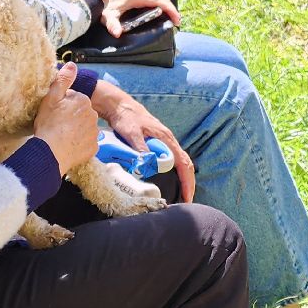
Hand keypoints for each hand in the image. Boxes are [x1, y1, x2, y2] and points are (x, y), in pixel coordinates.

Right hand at [33, 63, 98, 171]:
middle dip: (71, 116)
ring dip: (76, 130)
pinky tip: (68, 145)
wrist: (50, 152)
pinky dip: (79, 143)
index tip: (54, 113)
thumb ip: (63, 80)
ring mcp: (94, 132)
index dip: (62, 105)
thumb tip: (72, 64)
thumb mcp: (51, 98)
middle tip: (57, 124)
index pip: (73, 99)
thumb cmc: (49, 124)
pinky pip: (86, 142)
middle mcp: (92, 115)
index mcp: (83, 100)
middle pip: (81, 113)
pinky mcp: (93, 147)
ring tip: (62, 136)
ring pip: (85, 127)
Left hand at [91, 81, 194, 201]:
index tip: (188, 196)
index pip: (184, 163)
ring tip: (180, 195)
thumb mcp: (132, 133)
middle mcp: (168, 141)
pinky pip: (170, 160)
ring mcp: (163, 143)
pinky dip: (173, 173)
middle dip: (188, 183)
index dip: (187, 181)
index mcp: (166, 139)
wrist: (119, 106)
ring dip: (182, 179)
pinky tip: (170, 181)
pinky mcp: (156, 144)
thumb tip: (148, 164)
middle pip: (185, 165)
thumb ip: (140, 148)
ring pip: (178, 163)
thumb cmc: (127, 117)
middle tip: (186, 201)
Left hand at [100, 0, 178, 35]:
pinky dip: (160, 4)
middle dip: (171, 9)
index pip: (159, 1)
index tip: (176, 20)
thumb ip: (112, 23)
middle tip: (176, 21)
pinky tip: (159, 12)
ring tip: (171, 18)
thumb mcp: (107, 15)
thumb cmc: (103, 5)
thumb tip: (117, 33)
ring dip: (166, 6)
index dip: (170, 9)